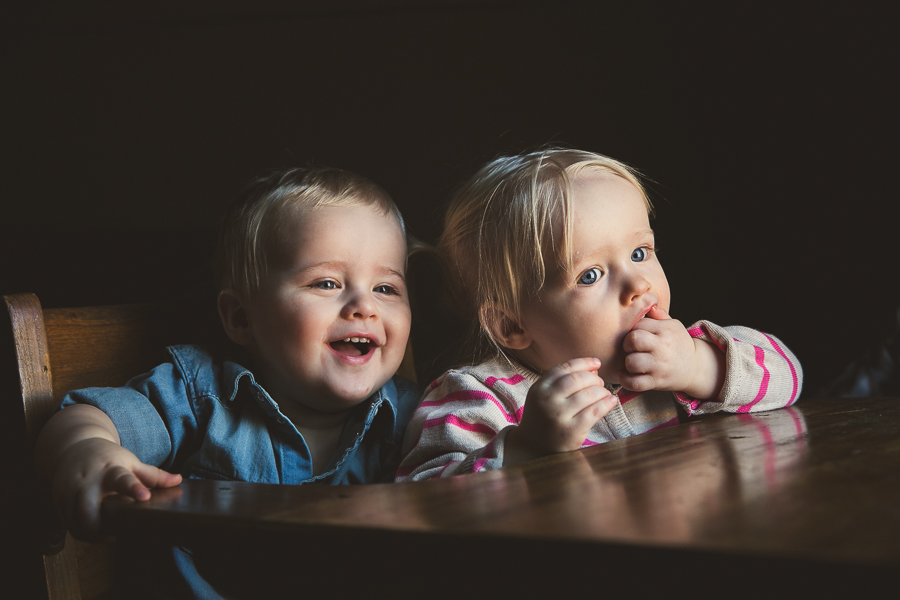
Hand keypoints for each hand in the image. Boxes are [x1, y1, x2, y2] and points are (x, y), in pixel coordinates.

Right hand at [50, 438, 181, 539]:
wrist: (74, 447)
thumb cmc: (107, 457)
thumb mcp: (131, 462)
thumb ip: (153, 475)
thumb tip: (178, 481)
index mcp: (110, 469)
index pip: (123, 479)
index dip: (133, 488)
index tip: (144, 496)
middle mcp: (88, 480)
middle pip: (88, 509)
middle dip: (99, 527)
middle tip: (114, 535)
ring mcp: (70, 490)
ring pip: (75, 520)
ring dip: (89, 533)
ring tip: (105, 537)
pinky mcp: (58, 499)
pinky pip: (67, 522)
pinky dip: (79, 531)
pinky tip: (91, 533)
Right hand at [506, 357, 616, 465]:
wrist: (532, 446)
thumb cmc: (543, 417)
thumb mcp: (544, 395)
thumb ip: (563, 381)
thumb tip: (594, 368)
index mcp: (540, 387)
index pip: (565, 368)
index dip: (584, 363)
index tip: (597, 363)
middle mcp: (548, 399)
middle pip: (578, 379)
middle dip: (594, 378)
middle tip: (600, 383)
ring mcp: (559, 415)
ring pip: (588, 394)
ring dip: (602, 391)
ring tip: (605, 394)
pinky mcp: (571, 430)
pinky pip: (594, 412)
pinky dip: (606, 404)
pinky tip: (611, 401)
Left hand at [620, 305, 724, 398]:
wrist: (695, 368)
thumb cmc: (678, 344)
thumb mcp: (673, 325)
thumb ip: (658, 314)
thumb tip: (648, 303)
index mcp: (665, 330)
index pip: (639, 324)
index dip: (632, 328)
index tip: (636, 334)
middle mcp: (663, 347)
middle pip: (633, 340)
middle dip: (627, 343)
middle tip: (630, 347)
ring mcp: (659, 366)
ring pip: (632, 362)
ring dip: (627, 362)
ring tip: (631, 361)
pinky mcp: (656, 382)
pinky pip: (635, 383)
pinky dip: (626, 380)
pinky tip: (627, 374)